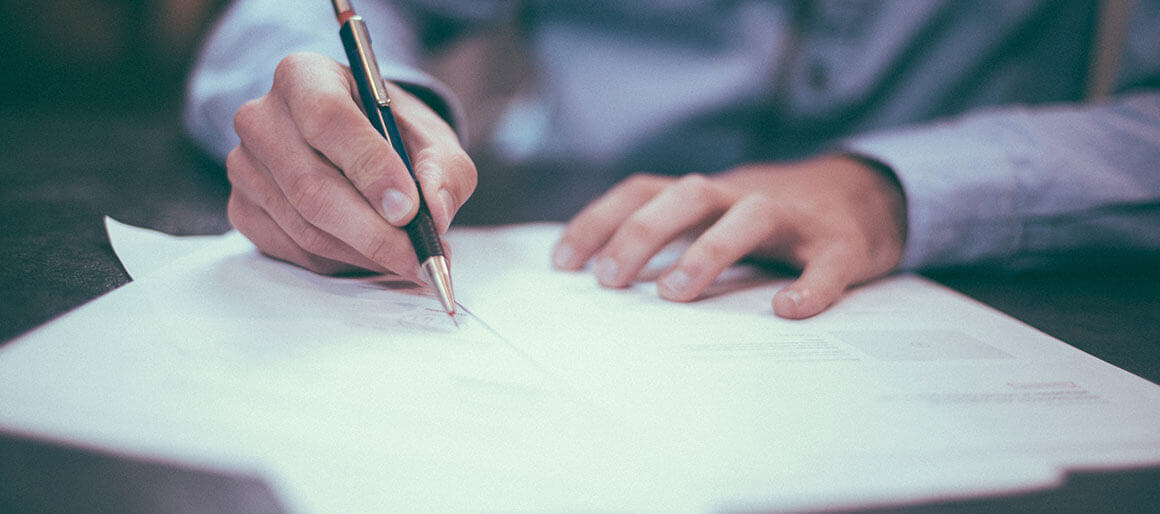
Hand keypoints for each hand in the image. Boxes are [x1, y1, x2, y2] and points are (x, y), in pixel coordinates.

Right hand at [227, 52, 475, 279]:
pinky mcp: (242, 208)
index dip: (370, 168)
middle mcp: (261, 118)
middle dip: (374, 232)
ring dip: (364, 253)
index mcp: (304, 76)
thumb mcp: (431, 138)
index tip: (409, 209)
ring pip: (305, 227)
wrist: (357, 144)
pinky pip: (294, 250)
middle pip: (311, 186)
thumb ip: (444, 168)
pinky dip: (341, 262)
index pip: (328, 119)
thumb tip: (435, 210)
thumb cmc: (392, 134)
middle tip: (419, 257)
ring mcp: (244, 166)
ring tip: (408, 258)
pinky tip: (371, 254)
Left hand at [552, 155, 906, 318]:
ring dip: (708, 250)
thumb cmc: (770, 219)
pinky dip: (810, 286)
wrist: (866, 196)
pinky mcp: (841, 245)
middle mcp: (743, 195)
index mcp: (707, 194)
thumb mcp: (714, 217)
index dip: (600, 220)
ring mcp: (795, 218)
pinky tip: (789, 310)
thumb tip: (601, 279)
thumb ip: (670, 237)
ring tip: (675, 294)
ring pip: (750, 216)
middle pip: (688, 195)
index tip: (563, 263)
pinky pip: (826, 264)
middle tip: (609, 281)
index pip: (643, 191)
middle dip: (642, 233)